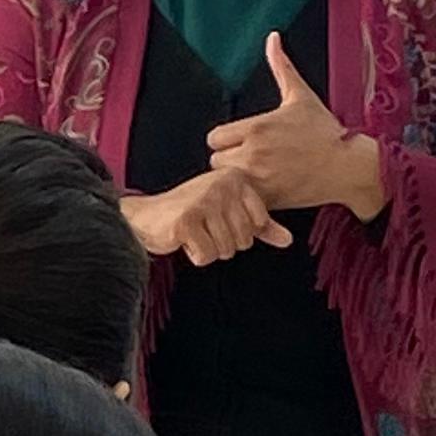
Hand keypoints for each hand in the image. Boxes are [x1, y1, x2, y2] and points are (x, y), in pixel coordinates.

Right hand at [124, 170, 290, 269]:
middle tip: (204, 227)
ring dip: (208, 249)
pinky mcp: (186, 221)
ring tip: (194, 232)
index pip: (259, 224)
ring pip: (226, 250)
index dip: (241, 231)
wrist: (147, 217)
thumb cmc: (192, 214)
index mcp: (236, 179)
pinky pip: (207, 255)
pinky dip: (195, 254)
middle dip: (223, 242)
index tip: (220, 220)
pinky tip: (184, 239)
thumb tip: (288, 240)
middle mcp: (221, 185)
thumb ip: (261, 226)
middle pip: (243, 240)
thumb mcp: (230, 214)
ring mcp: (203, 201)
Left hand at [209, 35, 387, 219]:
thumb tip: (272, 38)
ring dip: (235, 181)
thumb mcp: (300, 96)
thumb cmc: (325, 132)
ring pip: (227, 183)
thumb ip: (281, 67)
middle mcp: (254, 153)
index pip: (214, 138)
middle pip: (215, 161)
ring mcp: (261, 179)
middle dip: (228, 161)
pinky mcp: (270, 201)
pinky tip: (263, 191)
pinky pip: (243, 203)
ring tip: (254, 176)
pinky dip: (247, 199)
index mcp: (257, 127)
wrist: (349, 166)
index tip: (239, 141)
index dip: (224, 140)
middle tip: (247, 160)